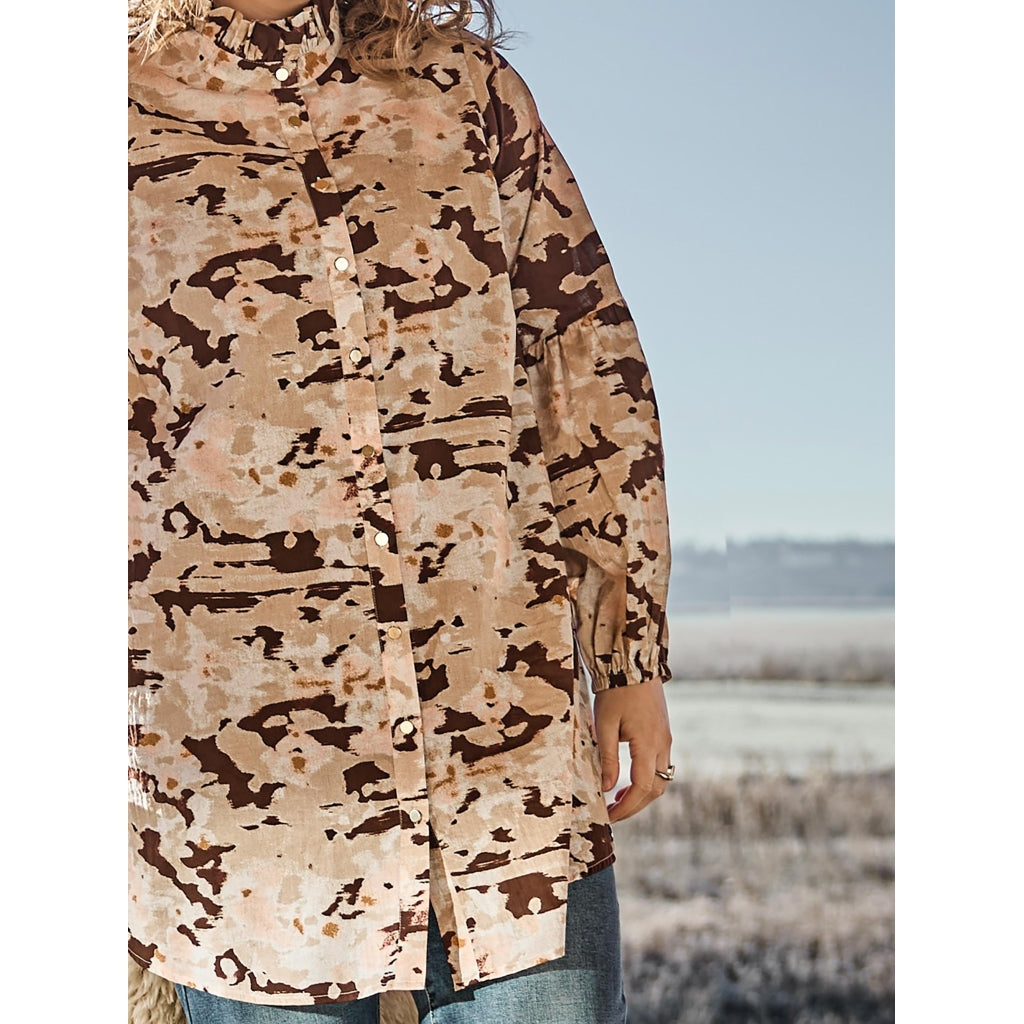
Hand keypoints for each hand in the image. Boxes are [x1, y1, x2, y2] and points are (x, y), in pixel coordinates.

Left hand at [593, 678, 673, 822]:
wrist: (633, 663)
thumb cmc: (615, 692)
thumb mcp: (604, 725)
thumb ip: (608, 758)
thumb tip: (607, 788)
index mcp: (649, 743)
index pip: (642, 787)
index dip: (626, 807)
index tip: (609, 816)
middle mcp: (662, 744)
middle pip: (656, 788)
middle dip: (635, 805)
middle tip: (613, 813)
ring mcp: (665, 738)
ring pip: (661, 778)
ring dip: (642, 793)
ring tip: (618, 799)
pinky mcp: (663, 732)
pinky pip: (660, 765)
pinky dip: (646, 778)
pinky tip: (628, 779)